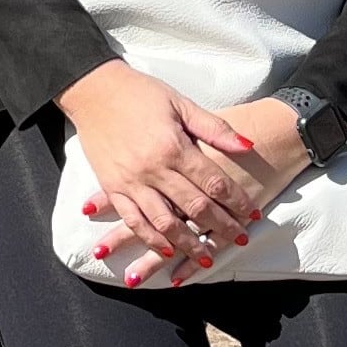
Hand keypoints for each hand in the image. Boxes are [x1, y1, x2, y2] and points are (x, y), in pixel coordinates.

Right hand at [95, 95, 304, 285]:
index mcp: (173, 146)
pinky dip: (151, 239)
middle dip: (221, 227)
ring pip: (165, 224)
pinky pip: (134, 221)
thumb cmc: (140, 93)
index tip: (252, 214)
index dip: (236, 201)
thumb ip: (213, 127)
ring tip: (208, 257)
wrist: (94, 89)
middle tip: (241, 239)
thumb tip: (247, 146)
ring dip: (189, 244)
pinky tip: (166, 250)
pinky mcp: (112, 187)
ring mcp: (131, 182)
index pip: (213, 181)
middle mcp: (153, 169)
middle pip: (194, 207)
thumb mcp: (180, 103)